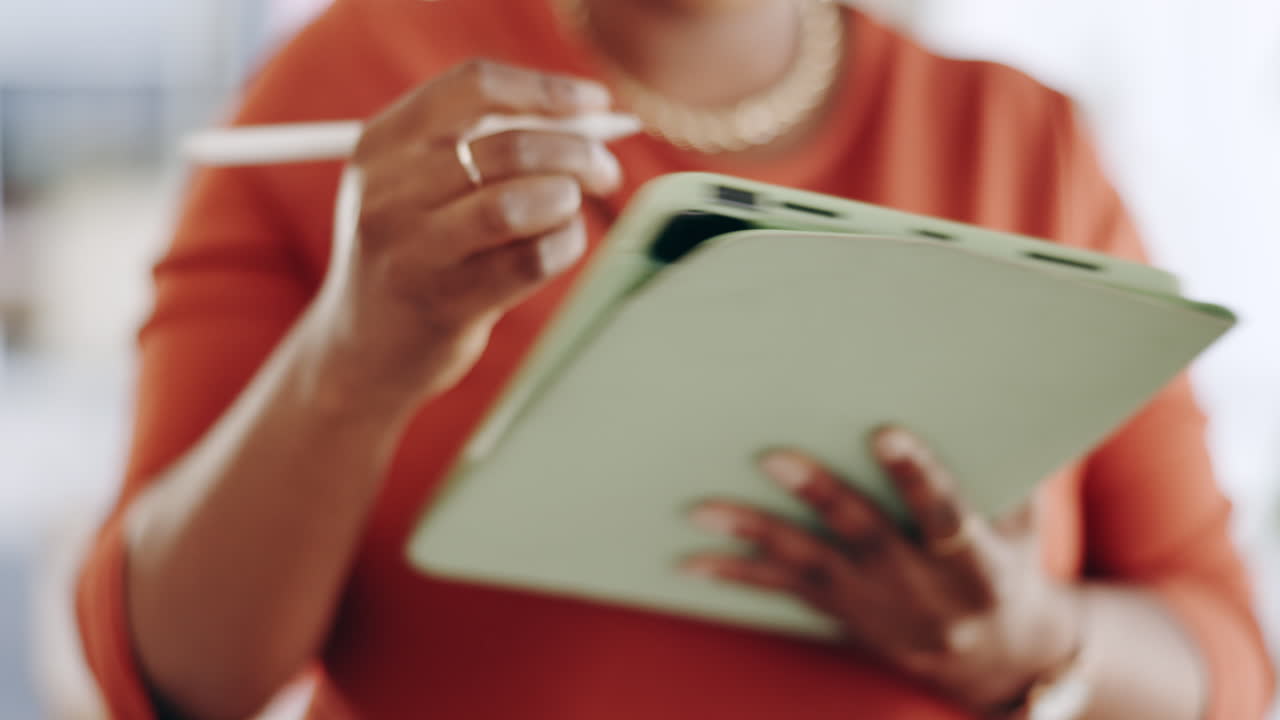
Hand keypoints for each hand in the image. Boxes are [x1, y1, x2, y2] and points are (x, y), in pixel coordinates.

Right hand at [306, 59, 622, 412]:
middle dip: (578, 153)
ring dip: (567, 199)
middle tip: (604, 170)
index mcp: (381, 144)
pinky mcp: (446, 302)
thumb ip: (480, 145)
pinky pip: (532, 259)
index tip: (595, 103)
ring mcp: (413, 249)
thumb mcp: (413, 187)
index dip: (546, 91)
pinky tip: (562, 245)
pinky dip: (566, 244)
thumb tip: (584, 117)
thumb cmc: (412, 255)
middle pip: (511, 145)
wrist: (361, 351)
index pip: (475, 87)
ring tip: (570, 209)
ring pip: (520, 202)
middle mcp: (388, 191)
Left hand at [682, 426, 1082, 714]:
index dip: (917, 476)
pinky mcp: (841, 613)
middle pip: (864, 537)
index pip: (945, 516)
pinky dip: (735, 575)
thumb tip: (994, 397)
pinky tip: (689, 560)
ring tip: (701, 509)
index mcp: (974, 563)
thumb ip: (1008, 476)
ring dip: (754, 535)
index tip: (886, 432)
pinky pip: (784, 591)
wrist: (993, 657)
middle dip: (819, 496)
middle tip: (772, 456)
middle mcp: (919, 588)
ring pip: (809, 566)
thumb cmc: (1007, 563)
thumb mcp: (1022, 527)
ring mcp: (874, 605)